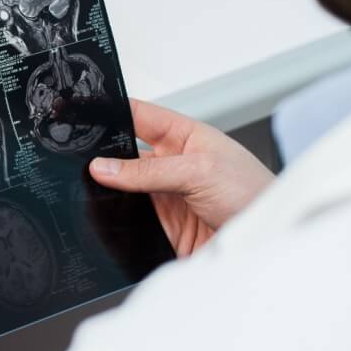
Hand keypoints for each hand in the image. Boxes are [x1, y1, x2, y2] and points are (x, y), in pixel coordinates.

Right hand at [89, 99, 273, 256]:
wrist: (271, 240)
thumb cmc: (255, 194)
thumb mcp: (199, 172)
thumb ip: (148, 172)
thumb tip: (104, 167)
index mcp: (186, 136)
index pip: (140, 116)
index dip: (112, 110)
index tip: (83, 110)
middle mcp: (173, 163)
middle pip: (125, 153)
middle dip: (102, 153)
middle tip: (79, 153)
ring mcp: (167, 194)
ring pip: (123, 187)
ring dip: (108, 188)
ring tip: (89, 185)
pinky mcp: (163, 225)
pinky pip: (129, 217)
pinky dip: (114, 217)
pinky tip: (105, 213)